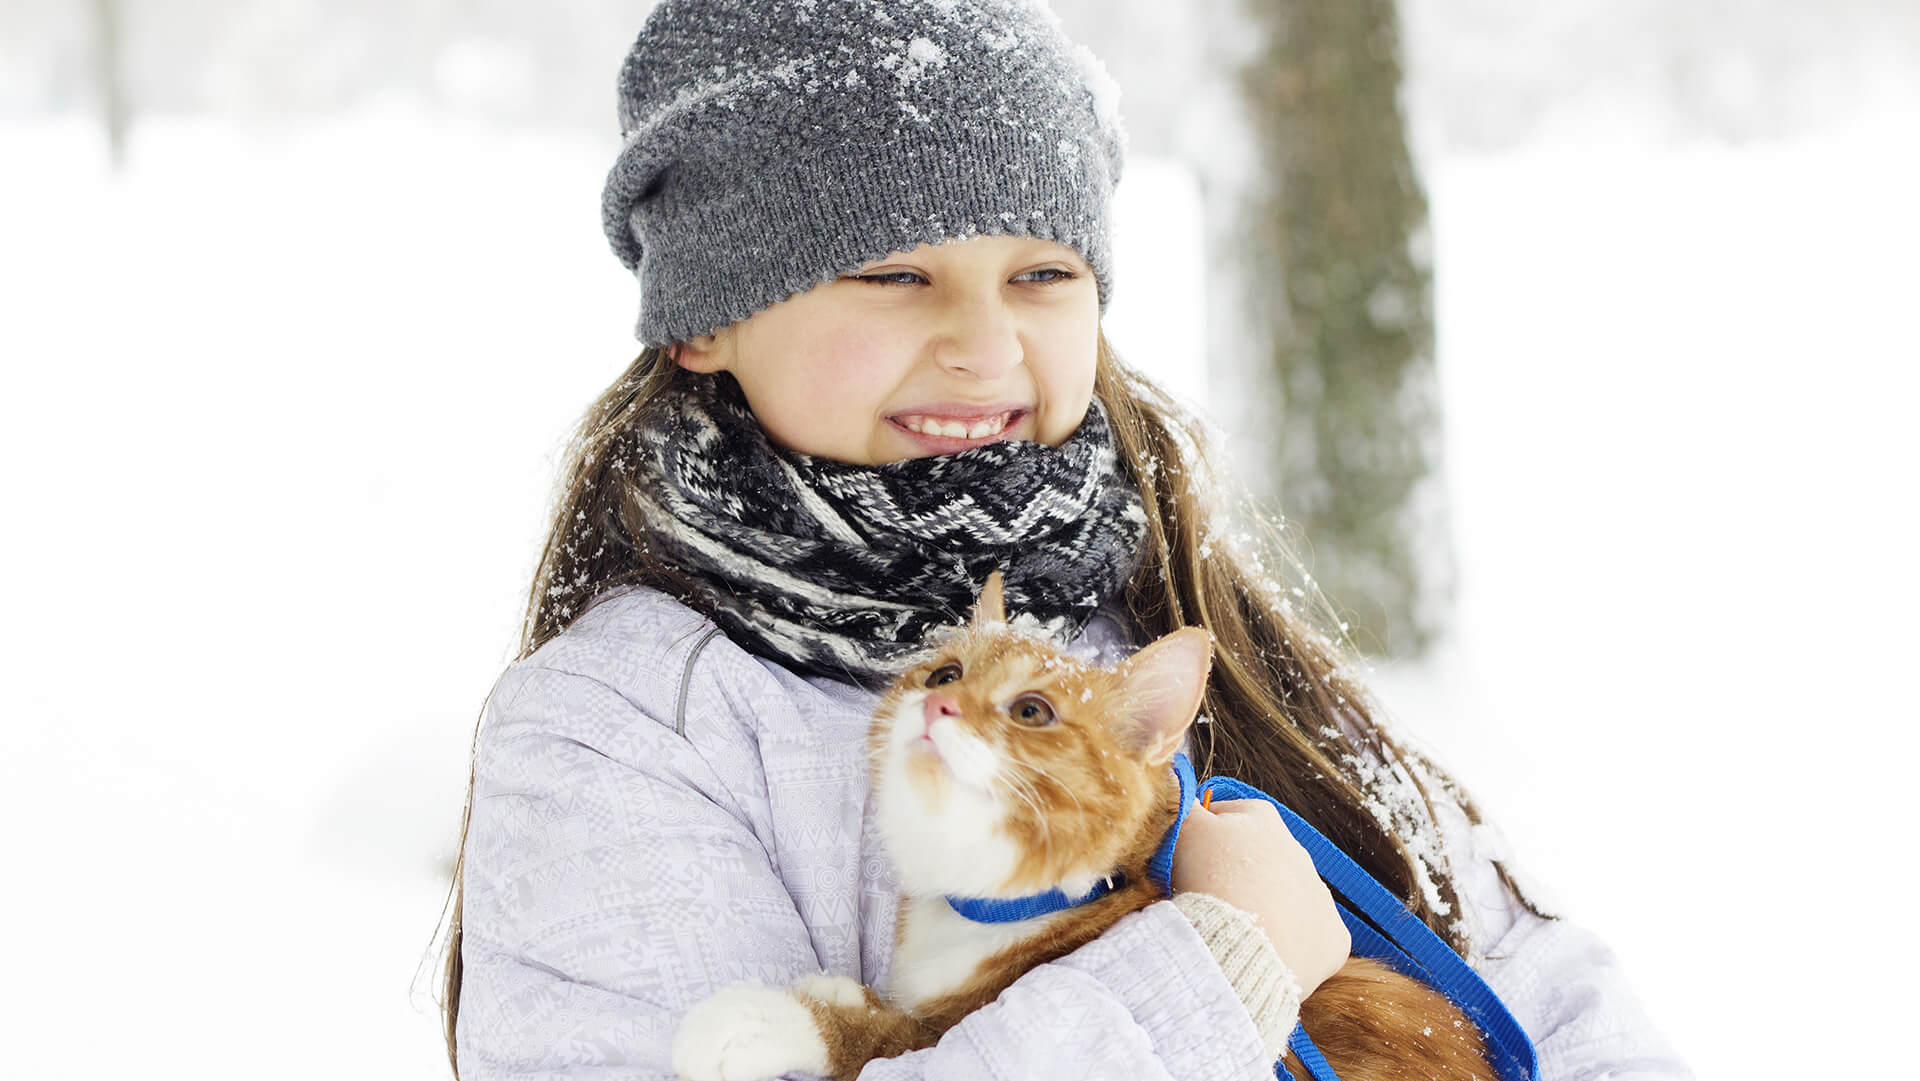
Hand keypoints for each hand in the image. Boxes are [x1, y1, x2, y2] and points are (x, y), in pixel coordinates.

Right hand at [1171, 798, 1350, 995]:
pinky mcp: (1333, 939)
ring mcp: (1321, 897)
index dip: (1199, 836)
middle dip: (1234, 874)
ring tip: (1233, 930)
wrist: (1243, 948)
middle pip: (1257, 859)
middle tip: (1205, 898)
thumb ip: (1182, 806)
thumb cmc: (1211, 881)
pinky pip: (1309, 937)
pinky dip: (1289, 943)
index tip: (1183, 858)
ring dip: (1262, 909)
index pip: (1225, 816)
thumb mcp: (1185, 830)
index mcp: (1262, 818)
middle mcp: (1300, 852)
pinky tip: (1265, 951)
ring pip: (1285, 898)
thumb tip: (1176, 786)